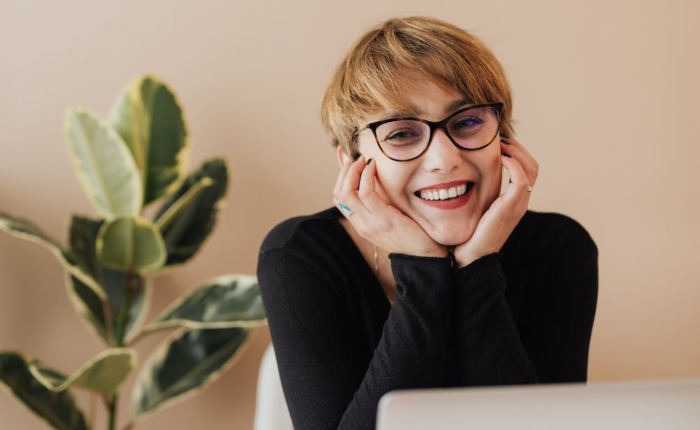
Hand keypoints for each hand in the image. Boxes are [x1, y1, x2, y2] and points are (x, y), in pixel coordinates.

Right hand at [333, 155, 446, 257]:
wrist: (426, 255)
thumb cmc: (413, 234)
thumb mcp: (391, 219)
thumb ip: (381, 205)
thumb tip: (376, 183)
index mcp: (361, 225)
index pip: (339, 199)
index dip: (340, 178)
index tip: (349, 163)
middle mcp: (362, 225)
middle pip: (338, 194)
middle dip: (344, 172)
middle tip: (356, 159)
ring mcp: (370, 223)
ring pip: (347, 192)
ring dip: (353, 171)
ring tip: (363, 160)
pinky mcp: (384, 219)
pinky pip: (366, 193)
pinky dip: (367, 175)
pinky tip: (373, 167)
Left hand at [453, 136, 538, 267]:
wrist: (470, 257)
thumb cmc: (468, 234)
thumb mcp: (475, 208)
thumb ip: (477, 193)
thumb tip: (462, 175)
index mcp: (514, 201)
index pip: (527, 169)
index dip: (516, 152)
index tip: (498, 141)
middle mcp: (520, 202)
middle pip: (533, 165)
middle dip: (518, 147)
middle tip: (500, 137)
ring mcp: (518, 205)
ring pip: (531, 169)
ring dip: (517, 151)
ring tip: (500, 143)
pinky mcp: (511, 208)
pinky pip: (521, 180)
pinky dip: (514, 164)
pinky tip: (500, 158)